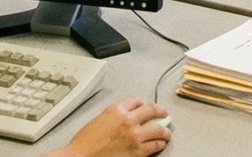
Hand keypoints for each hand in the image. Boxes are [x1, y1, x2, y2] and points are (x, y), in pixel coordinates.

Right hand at [48, 97, 170, 156]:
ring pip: (158, 129)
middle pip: (151, 110)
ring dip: (164, 130)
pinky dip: (160, 144)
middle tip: (164, 112)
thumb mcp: (98, 120)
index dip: (142, 102)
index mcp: (116, 110)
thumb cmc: (84, 144)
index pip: (135, 100)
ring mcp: (135, 136)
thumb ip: (113, 116)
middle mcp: (128, 121)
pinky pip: (155, 146)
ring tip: (166, 132)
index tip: (145, 105)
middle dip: (160, 111)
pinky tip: (161, 144)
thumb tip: (123, 117)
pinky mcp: (138, 152)